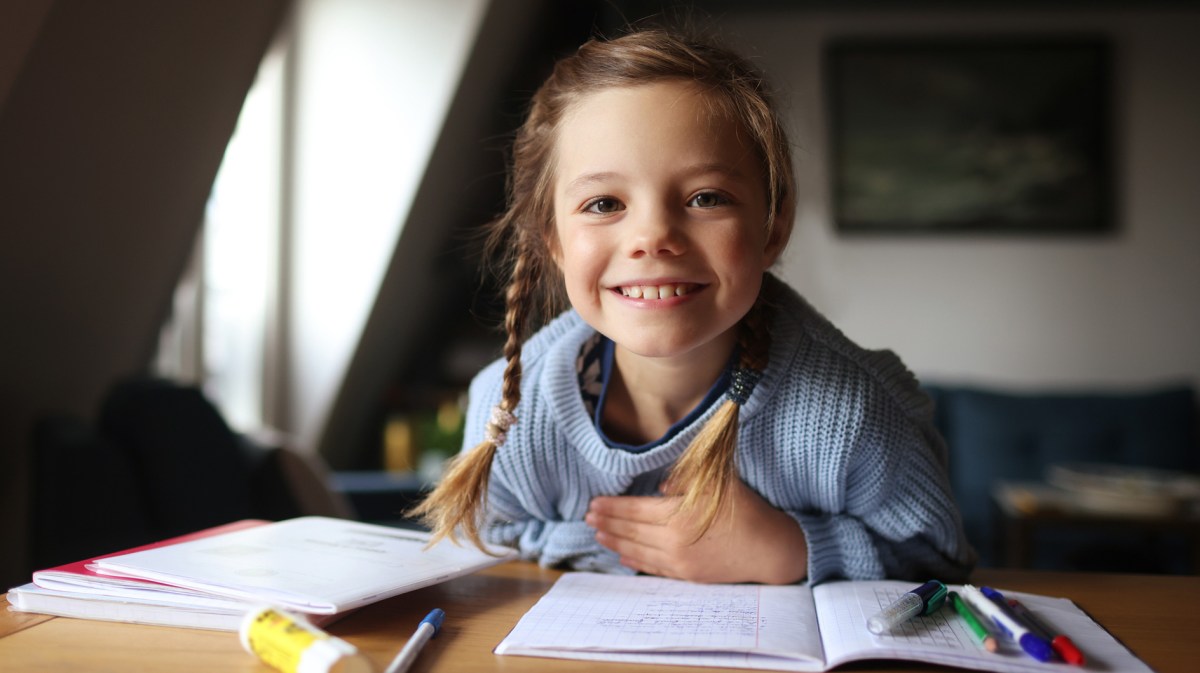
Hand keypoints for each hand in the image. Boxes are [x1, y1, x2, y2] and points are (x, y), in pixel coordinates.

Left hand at [586, 478, 807, 583]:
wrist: (769, 548)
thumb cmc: (745, 510)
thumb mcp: (717, 483)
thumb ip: (687, 479)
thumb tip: (661, 484)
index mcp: (678, 515)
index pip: (635, 510)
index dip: (613, 507)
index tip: (594, 502)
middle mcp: (674, 541)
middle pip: (631, 531)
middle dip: (607, 523)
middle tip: (587, 517)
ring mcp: (679, 562)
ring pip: (638, 551)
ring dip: (615, 542)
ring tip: (597, 534)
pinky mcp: (688, 576)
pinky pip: (653, 568)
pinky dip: (634, 561)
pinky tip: (622, 555)